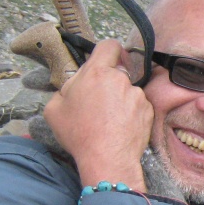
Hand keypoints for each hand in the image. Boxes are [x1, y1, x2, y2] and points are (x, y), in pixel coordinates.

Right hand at [42, 40, 151, 191]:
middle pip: (117, 71)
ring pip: (128, 90)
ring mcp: (137, 95)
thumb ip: (66, 87)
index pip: (109, 45)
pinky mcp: (148, 110)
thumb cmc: (78, 133)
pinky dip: (131, 112)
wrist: (107, 158)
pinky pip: (138, 105)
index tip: (103, 61)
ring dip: (120, 99)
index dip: (106, 51)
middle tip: (98, 101)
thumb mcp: (54, 108)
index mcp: (97, 72)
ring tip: (109, 120)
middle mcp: (121, 79)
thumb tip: (75, 84)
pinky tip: (121, 127)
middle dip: (109, 82)